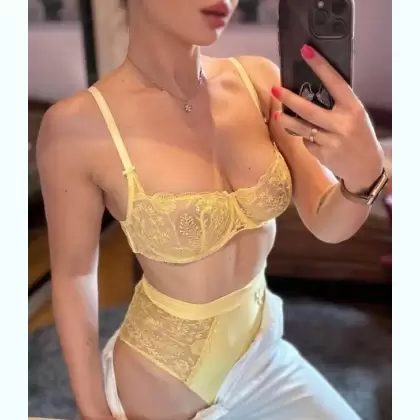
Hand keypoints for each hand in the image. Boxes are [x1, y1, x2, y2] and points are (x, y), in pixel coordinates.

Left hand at [271, 44, 383, 192]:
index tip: (306, 51)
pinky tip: (311, 138)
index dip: (320, 66)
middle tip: (275, 89)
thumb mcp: (355, 116)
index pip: (335, 82)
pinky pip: (307, 142)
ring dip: (286, 121)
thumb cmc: (359, 136)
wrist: (366, 167)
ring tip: (277, 115)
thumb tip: (311, 90)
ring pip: (302, 128)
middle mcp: (342, 124)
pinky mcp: (323, 154)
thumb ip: (338, 105)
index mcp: (353, 108)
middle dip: (289, 99)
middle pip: (309, 110)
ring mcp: (331, 140)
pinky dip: (305, 138)